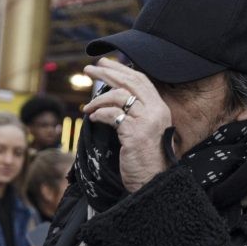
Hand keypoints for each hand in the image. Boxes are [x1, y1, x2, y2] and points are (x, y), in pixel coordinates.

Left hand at [83, 58, 171, 191]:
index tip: (104, 63)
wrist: (151, 182)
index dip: (121, 69)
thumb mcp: (142, 130)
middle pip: (129, 82)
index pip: (140, 80)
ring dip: (98, 99)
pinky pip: (112, 115)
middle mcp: (157, 111)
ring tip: (86, 107)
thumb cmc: (143, 158)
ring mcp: (147, 122)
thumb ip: (133, 113)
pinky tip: (91, 118)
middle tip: (88, 69)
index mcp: (160, 108)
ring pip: (119, 96)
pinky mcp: (135, 133)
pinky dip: (99, 114)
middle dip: (107, 72)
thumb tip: (111, 96)